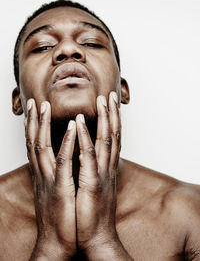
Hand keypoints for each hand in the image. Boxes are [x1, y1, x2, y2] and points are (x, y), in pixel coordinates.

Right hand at [25, 99, 75, 259]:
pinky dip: (66, 143)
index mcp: (45, 175)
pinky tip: (71, 128)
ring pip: (42, 147)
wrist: (59, 242)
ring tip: (45, 107)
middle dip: (34, 121)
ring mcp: (50, 180)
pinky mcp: (60, 189)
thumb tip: (61, 162)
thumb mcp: (56, 192)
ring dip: (43, 126)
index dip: (34, 128)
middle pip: (34, 143)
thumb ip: (57, 175)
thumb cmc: (61, 216)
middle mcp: (43, 175)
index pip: (36, 146)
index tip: (36, 111)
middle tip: (35, 103)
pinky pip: (62, 162)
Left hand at [75, 92, 120, 250]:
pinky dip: (84, 138)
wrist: (96, 236)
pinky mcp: (92, 183)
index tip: (111, 104)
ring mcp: (101, 174)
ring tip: (101, 100)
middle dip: (112, 114)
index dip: (113, 120)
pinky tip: (79, 124)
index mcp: (106, 168)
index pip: (112, 139)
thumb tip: (91, 155)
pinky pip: (88, 157)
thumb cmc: (93, 210)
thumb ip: (94, 169)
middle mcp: (107, 168)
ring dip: (104, 119)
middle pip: (113, 135)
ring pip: (105, 141)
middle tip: (111, 95)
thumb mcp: (95, 186)